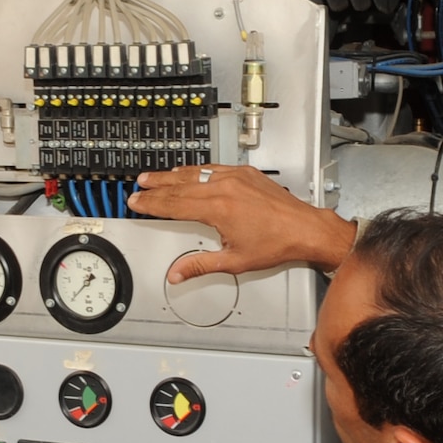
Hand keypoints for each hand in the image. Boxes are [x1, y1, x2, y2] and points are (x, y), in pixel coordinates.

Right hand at [127, 165, 355, 281]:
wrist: (305, 229)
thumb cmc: (277, 243)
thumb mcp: (234, 261)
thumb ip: (200, 265)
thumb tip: (178, 273)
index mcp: (218, 209)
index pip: (174, 204)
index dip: (152, 203)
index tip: (137, 202)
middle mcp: (224, 188)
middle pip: (179, 185)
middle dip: (156, 187)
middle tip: (139, 187)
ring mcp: (235, 178)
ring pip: (194, 173)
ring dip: (172, 175)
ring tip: (155, 177)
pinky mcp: (245, 173)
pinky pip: (212, 169)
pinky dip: (196, 171)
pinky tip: (189, 171)